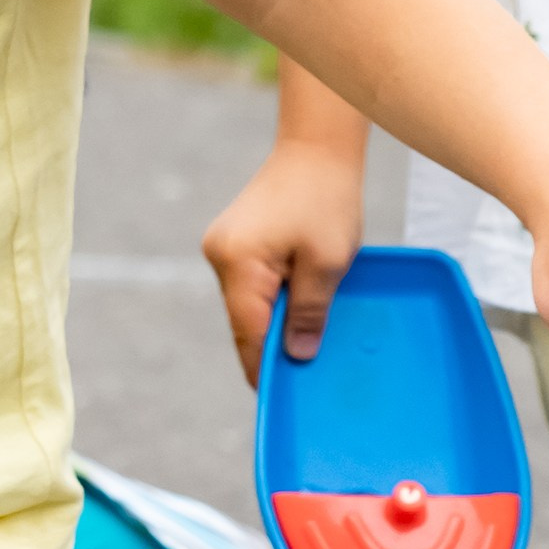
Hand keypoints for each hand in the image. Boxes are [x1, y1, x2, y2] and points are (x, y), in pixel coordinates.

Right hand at [203, 142, 366, 386]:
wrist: (316, 149)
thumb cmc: (326, 200)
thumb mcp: (328, 262)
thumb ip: (309, 312)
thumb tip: (296, 356)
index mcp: (239, 264)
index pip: (249, 334)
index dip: (266, 369)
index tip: (283, 398)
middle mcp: (220, 259)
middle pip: (244, 323)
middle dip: (272, 347)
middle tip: (304, 372)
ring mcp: (222, 249)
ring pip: (247, 306)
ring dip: (275, 321)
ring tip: (308, 334)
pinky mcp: (232, 243)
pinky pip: (250, 286)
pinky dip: (272, 299)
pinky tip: (298, 302)